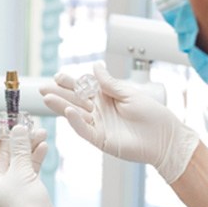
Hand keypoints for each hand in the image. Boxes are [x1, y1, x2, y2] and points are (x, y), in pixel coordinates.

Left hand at [0, 124, 66, 206]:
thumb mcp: (21, 172)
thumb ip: (19, 148)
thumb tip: (18, 129)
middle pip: (4, 155)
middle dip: (14, 139)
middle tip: (24, 123)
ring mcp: (13, 188)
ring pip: (18, 161)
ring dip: (28, 146)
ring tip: (39, 132)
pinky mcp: (27, 191)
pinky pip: (29, 169)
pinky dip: (35, 158)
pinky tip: (43, 146)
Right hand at [39, 62, 199, 182]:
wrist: (165, 138)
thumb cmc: (153, 115)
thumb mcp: (129, 93)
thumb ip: (109, 83)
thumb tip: (95, 67)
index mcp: (106, 98)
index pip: (83, 88)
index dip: (70, 82)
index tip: (57, 76)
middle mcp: (99, 111)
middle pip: (74, 100)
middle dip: (58, 93)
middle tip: (42, 87)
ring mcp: (98, 125)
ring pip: (75, 114)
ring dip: (61, 106)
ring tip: (47, 97)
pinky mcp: (101, 139)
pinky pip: (84, 129)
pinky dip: (76, 121)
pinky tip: (69, 112)